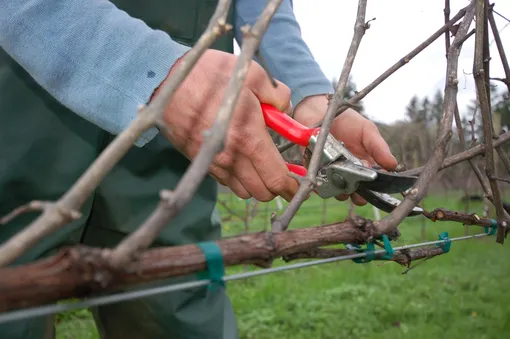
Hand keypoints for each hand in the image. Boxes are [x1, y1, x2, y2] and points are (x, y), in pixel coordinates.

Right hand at [155, 49, 298, 201]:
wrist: (166, 82)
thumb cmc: (210, 76)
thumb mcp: (253, 74)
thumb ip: (278, 95)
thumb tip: (286, 108)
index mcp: (249, 139)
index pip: (277, 179)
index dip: (293, 187)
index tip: (300, 184)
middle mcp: (232, 158)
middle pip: (261, 192)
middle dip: (276, 186)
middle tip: (281, 171)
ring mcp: (214, 163)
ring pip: (243, 191)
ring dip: (256, 183)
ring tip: (259, 164)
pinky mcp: (200, 161)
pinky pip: (225, 181)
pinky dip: (237, 178)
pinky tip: (239, 158)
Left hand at [292, 94, 397, 205]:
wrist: (319, 111)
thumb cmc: (346, 121)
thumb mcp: (367, 130)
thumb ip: (378, 147)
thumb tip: (393, 164)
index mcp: (365, 163)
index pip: (373, 181)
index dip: (375, 187)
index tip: (375, 186)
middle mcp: (349, 171)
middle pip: (356, 190)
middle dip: (357, 194)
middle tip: (357, 192)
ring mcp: (332, 172)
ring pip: (338, 190)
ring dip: (340, 191)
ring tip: (341, 184)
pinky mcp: (315, 171)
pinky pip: (319, 184)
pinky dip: (322, 185)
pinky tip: (325, 179)